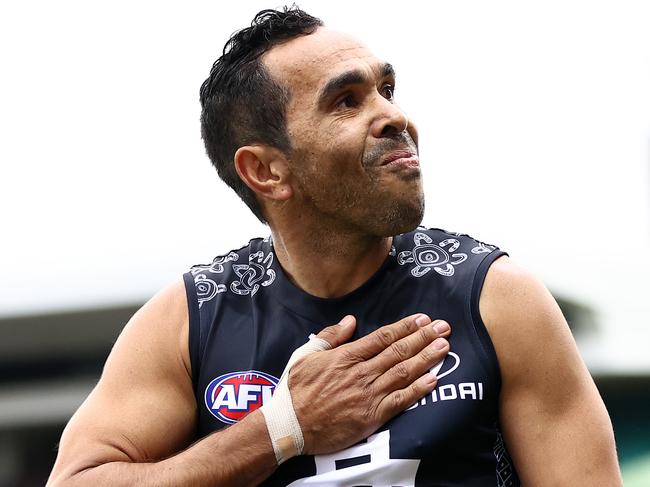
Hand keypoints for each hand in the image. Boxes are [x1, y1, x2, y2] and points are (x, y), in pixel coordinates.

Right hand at [288, 314, 450, 454]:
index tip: (423, 319)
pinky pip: (400, 401)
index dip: (405, 327)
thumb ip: (330, 336)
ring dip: (426, 358)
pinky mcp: (371, 416)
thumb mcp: (306, 355)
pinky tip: (433, 380)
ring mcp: (368, 395)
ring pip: (403, 372)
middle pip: (398, 351)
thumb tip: (350, 321)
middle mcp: (361, 373)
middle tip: (443, 327)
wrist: (290, 426)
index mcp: (346, 356)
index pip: (382, 337)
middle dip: (423, 337)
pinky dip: (418, 390)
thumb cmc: (296, 390)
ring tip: (444, 347)